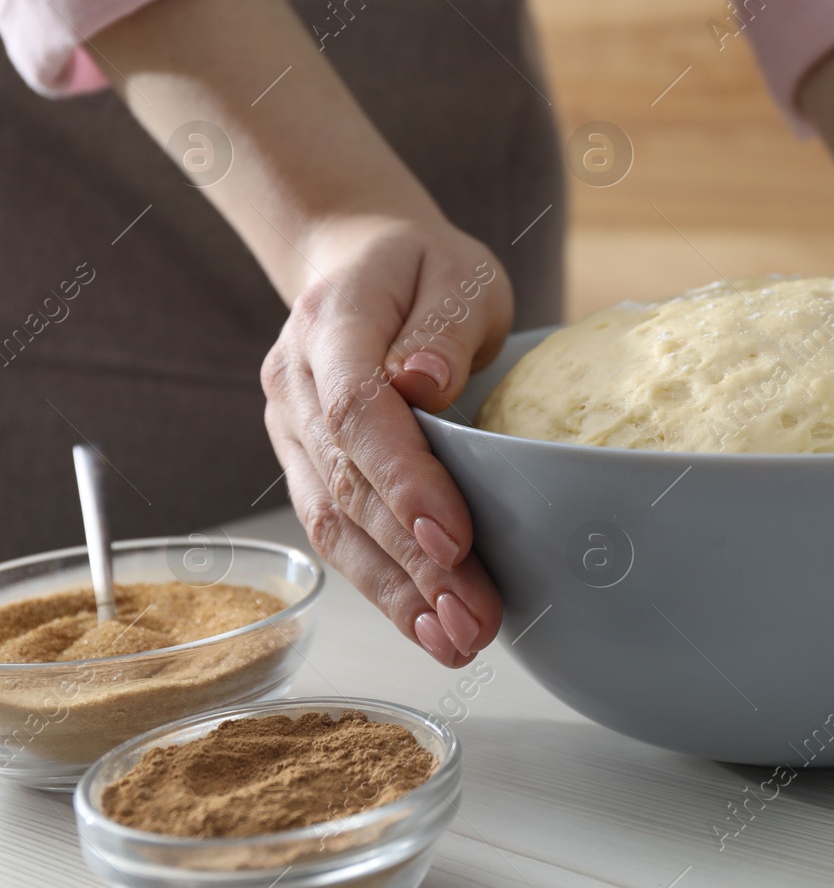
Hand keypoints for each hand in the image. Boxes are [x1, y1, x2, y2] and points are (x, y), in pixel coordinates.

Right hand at [260, 214, 512, 663]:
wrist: (360, 261)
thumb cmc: (424, 269)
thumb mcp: (459, 273)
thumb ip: (447, 323)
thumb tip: (425, 381)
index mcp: (333, 322)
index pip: (358, 411)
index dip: (404, 481)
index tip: (455, 538)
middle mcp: (296, 382)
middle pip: (348, 485)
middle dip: (413, 563)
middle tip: (473, 619)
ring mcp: (291, 429)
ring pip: (335, 524)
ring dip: (398, 593)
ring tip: (458, 640)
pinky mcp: (304, 464)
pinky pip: (337, 533)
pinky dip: (384, 586)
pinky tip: (428, 626)